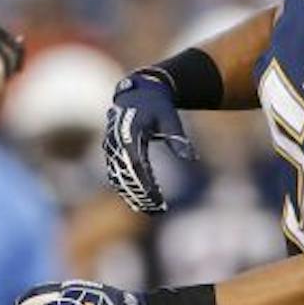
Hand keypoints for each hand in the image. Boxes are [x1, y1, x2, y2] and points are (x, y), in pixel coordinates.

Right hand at [104, 70, 196, 213]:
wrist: (139, 93)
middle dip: (141, 195)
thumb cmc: (158, 106)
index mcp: (130, 131)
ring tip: (151, 210)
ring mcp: (112, 147)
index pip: (137, 165)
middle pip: (126, 175)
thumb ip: (178, 137)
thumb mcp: (170, 118)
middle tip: (158, 210)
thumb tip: (191, 158)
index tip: (158, 199)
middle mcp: (116, 141)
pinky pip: (117, 174)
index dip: (146, 184)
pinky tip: (140, 201)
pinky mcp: (113, 152)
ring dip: (133, 195)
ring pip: (118, 178)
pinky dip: (127, 189)